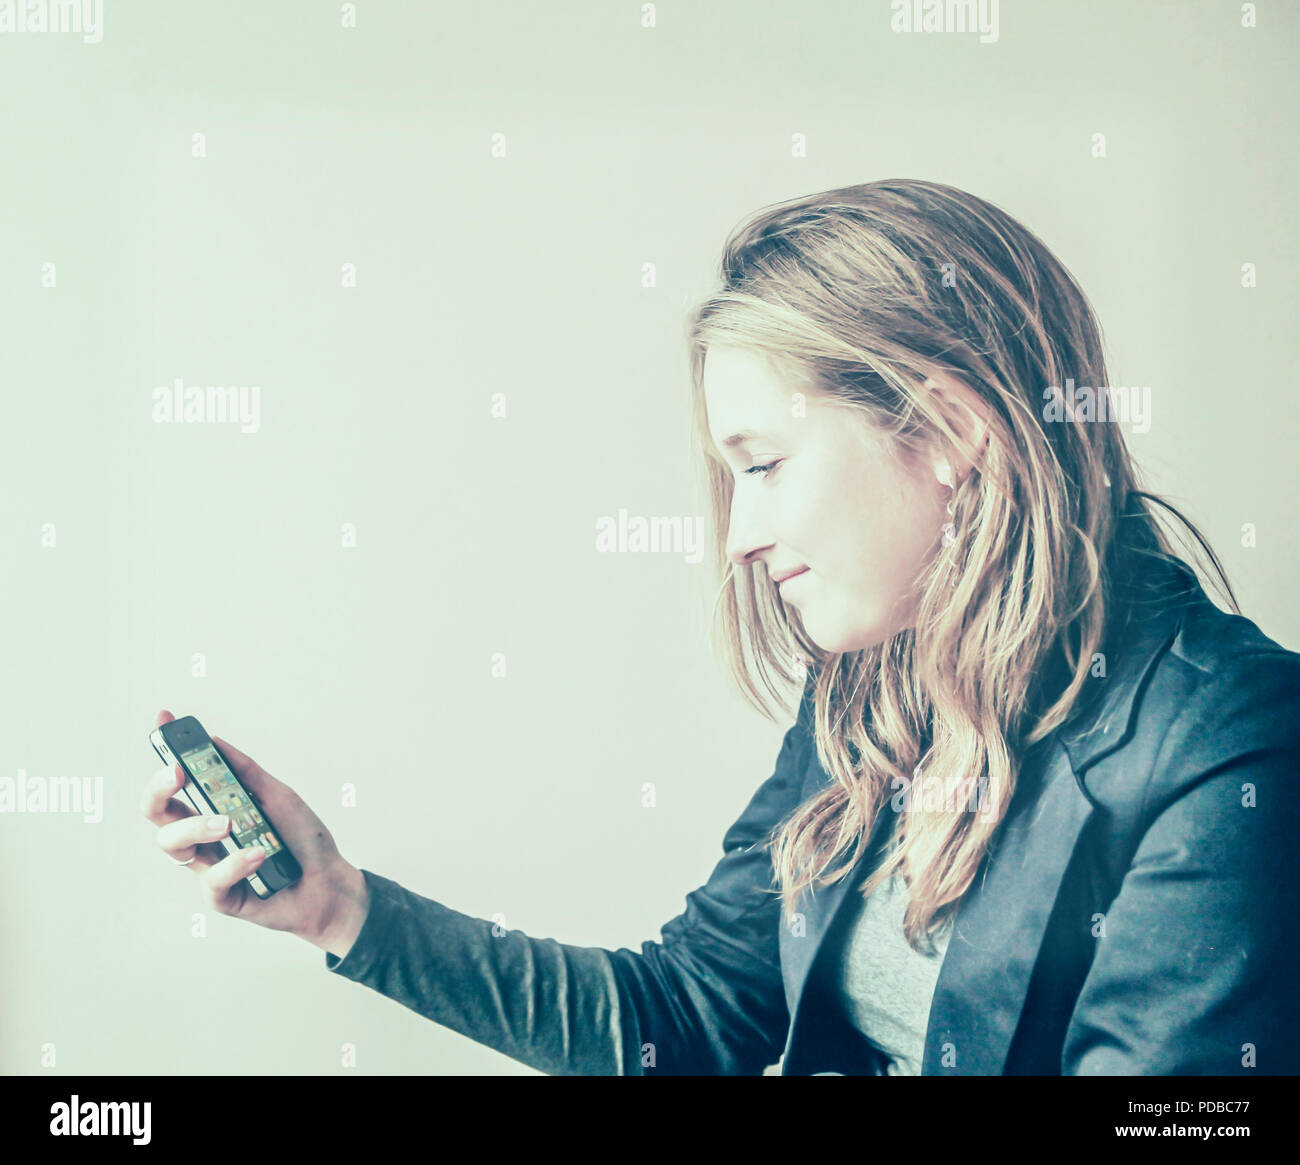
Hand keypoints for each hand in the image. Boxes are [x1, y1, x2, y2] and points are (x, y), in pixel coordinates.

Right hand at [141, 709, 369, 957]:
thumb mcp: (278, 796)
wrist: (331, 882)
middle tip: (178, 774)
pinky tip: (258, 854)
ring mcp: (209, 866)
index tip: (164, 719)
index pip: (177, 780)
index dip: (164, 750)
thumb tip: (214, 741)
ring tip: (229, 822)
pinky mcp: (222, 897)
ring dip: (197, 826)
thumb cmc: (302, 839)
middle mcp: (204, 836)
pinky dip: (235, 863)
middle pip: (156, 813)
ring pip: (173, 844)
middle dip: (158, 789)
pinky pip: (212, 880)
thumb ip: (244, 772)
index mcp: (213, 808)